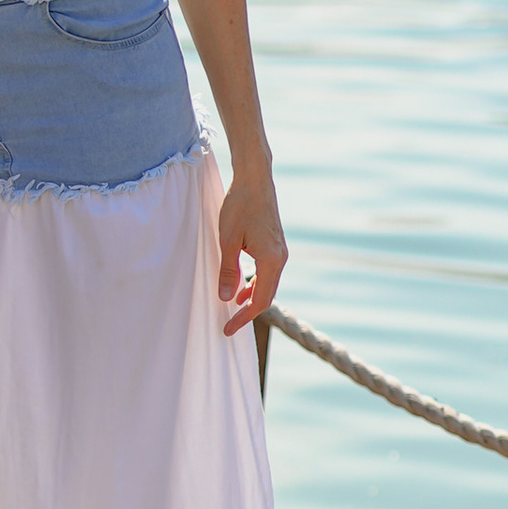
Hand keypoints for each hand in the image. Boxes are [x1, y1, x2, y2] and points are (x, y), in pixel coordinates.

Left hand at [216, 160, 285, 334]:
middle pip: (267, 296)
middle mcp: (281, 259)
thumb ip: (228, 271)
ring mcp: (280, 252)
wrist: (255, 179)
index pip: (259, 300)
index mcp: (271, 261)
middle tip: (228, 325)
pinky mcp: (276, 246)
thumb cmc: (239, 206)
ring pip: (268, 285)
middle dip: (248, 312)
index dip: (243, 318)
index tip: (227, 329)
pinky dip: (256, 284)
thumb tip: (227, 299)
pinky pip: (268, 273)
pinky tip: (242, 287)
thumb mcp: (227, 240)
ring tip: (233, 309)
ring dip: (252, 298)